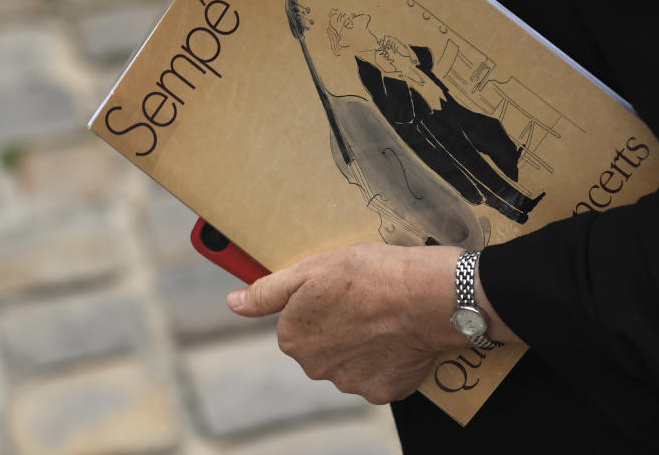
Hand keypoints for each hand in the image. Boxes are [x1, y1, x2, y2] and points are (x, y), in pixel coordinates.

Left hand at [227, 242, 467, 403]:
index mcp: (293, 339)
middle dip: (340, 326)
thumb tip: (233, 304)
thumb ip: (267, 291)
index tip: (340, 290)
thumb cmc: (369, 274)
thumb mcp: (310, 269)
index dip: (320, 303)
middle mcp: (316, 368)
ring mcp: (351, 383)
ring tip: (385, 315)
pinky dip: (389, 358)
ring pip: (352, 361)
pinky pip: (381, 374)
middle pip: (324, 345)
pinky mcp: (384, 391)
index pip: (297, 323)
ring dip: (365, 343)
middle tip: (364, 300)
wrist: (425, 297)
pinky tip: (399, 336)